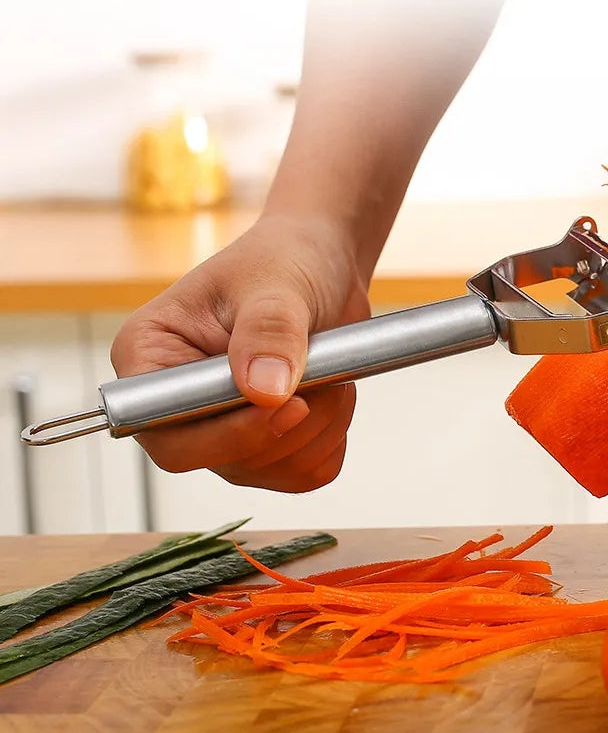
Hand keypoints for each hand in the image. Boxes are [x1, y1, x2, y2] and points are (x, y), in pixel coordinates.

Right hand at [110, 214, 369, 491]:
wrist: (321, 264)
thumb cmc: (284, 260)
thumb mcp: (276, 285)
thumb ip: (268, 333)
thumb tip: (264, 391)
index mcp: (150, 360)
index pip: (170, 437)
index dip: (230, 437)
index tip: (292, 405)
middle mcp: (179, 403)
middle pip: (228, 462)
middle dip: (291, 426)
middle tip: (325, 374)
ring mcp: (222, 428)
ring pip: (273, 470)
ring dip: (320, 428)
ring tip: (328, 371)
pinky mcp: (266, 441)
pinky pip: (305, 472)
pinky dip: (332, 437)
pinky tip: (333, 392)